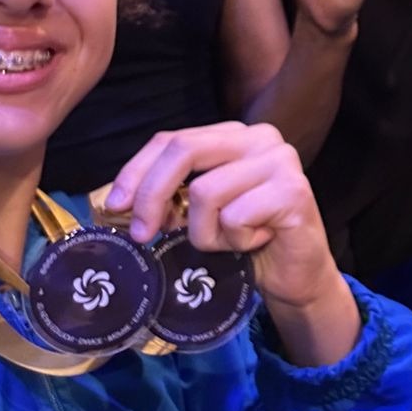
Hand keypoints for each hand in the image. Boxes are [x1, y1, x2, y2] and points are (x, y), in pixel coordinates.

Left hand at [106, 122, 359, 364]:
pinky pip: (235, 217)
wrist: (296, 276)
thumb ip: (171, 193)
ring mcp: (281, 161)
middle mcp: (261, 137)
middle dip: (152, 195)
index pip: (172, 139)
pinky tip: (256, 242)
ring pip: (206, 193)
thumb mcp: (199, 210)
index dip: (136, 171)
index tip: (115, 206)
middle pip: (184, 150)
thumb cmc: (244, 241)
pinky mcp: (294, 191)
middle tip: (143, 235)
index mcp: (234, 134)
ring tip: (229, 242)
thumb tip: (117, 202)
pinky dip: (235, 241)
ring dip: (205, 233)